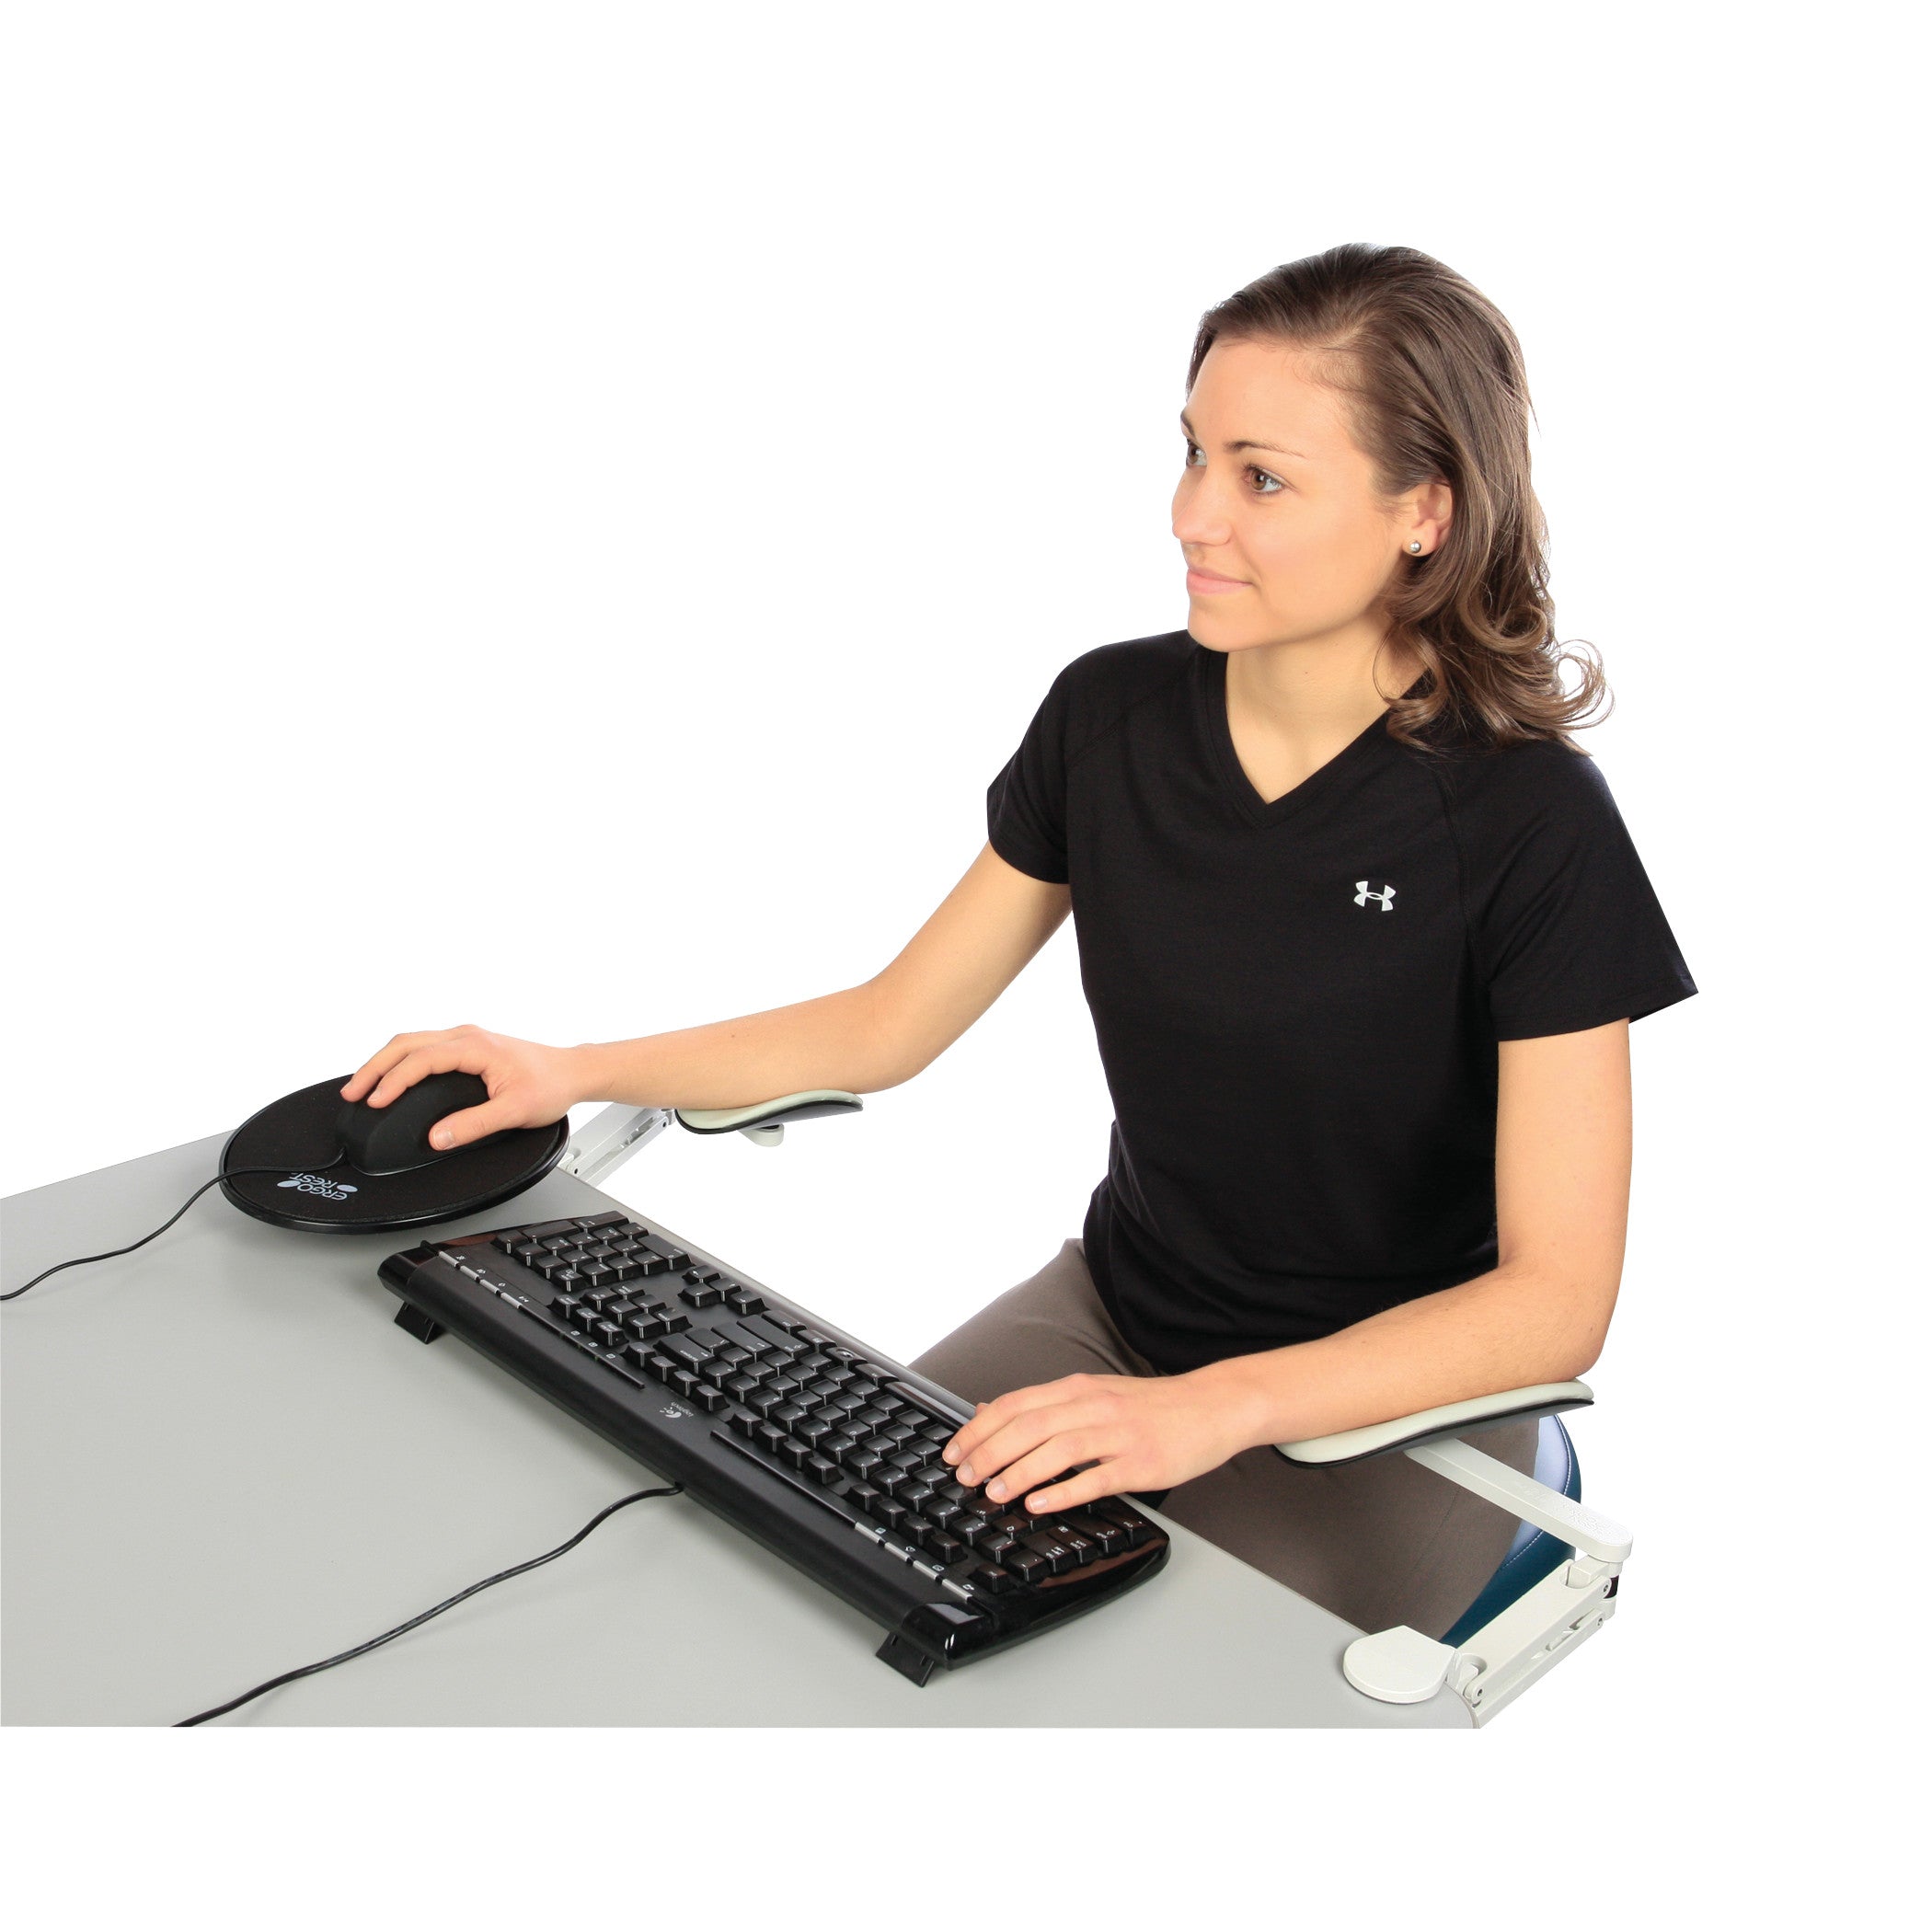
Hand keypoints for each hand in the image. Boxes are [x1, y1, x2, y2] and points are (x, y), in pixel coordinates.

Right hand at [340, 1024, 591, 1150]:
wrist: (572, 1071)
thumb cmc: (550, 1085)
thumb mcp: (514, 1111)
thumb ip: (474, 1125)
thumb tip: (438, 1137)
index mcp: (475, 1046)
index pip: (420, 1059)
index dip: (393, 1081)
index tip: (374, 1102)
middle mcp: (467, 1035)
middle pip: (406, 1043)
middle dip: (374, 1066)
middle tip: (352, 1092)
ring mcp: (466, 1037)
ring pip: (412, 1041)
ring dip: (384, 1061)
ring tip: (363, 1086)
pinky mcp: (467, 1045)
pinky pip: (423, 1046)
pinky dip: (400, 1060)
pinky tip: (392, 1077)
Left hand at [940, 1369, 1256, 1516]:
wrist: (1213, 1405)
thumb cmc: (1152, 1406)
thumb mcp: (1094, 1393)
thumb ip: (1045, 1404)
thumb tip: (989, 1411)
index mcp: (1078, 1389)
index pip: (1015, 1404)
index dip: (979, 1429)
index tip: (954, 1452)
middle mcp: (1094, 1406)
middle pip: (1029, 1425)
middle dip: (989, 1452)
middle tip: (965, 1477)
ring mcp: (1118, 1434)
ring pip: (1058, 1449)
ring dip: (1020, 1472)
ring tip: (994, 1493)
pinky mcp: (1141, 1463)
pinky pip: (1096, 1478)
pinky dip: (1063, 1492)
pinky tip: (1040, 1504)